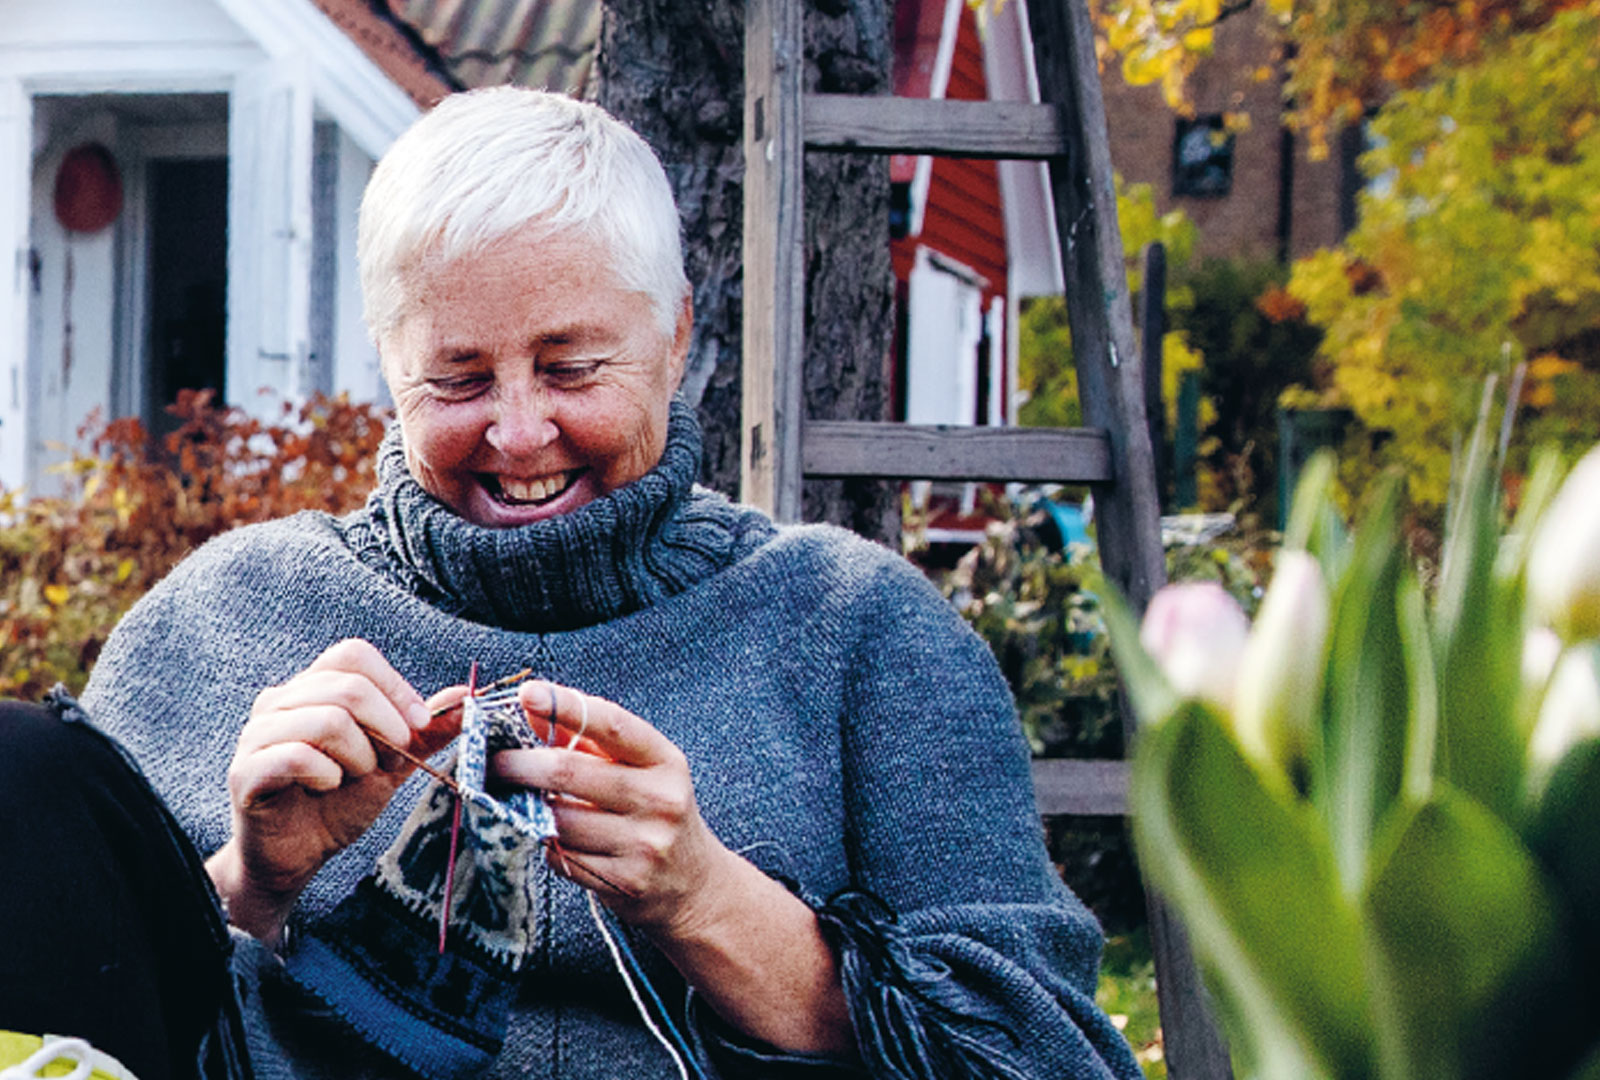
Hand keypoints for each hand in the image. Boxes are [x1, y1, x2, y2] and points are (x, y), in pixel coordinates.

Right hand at [207, 639, 461, 939]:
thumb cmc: (340, 803)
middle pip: (348, 686)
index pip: (353, 654)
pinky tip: (326, 788)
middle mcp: (280, 701)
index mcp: (313, 688)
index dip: (395, 686)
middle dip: (385, 728)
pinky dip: (327, 776)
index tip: (419, 725)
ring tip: (355, 777)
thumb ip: (427, 732)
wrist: (300, 857)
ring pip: (327, 720)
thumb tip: (466, 697)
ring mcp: (257, 734)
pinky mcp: (244, 771)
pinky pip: (295, 756)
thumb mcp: (394, 763)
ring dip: (359, 756)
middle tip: (389, 762)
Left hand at [496, 682, 855, 1054]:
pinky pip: (562, 857)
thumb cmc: (656, 813)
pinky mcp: (624, 882)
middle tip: (491, 762)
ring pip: (558, 819)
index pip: (611, 724)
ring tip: (511, 799)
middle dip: (518, 764)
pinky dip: (546, 844)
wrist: (692, 885)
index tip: (527, 693)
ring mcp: (644, 844)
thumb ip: (587, 737)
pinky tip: (548, 837)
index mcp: (665, 761)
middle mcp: (660, 800)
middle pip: (568, 772)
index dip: (565, 706)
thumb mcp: (639, 769)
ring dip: (525, 808)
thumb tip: (532, 706)